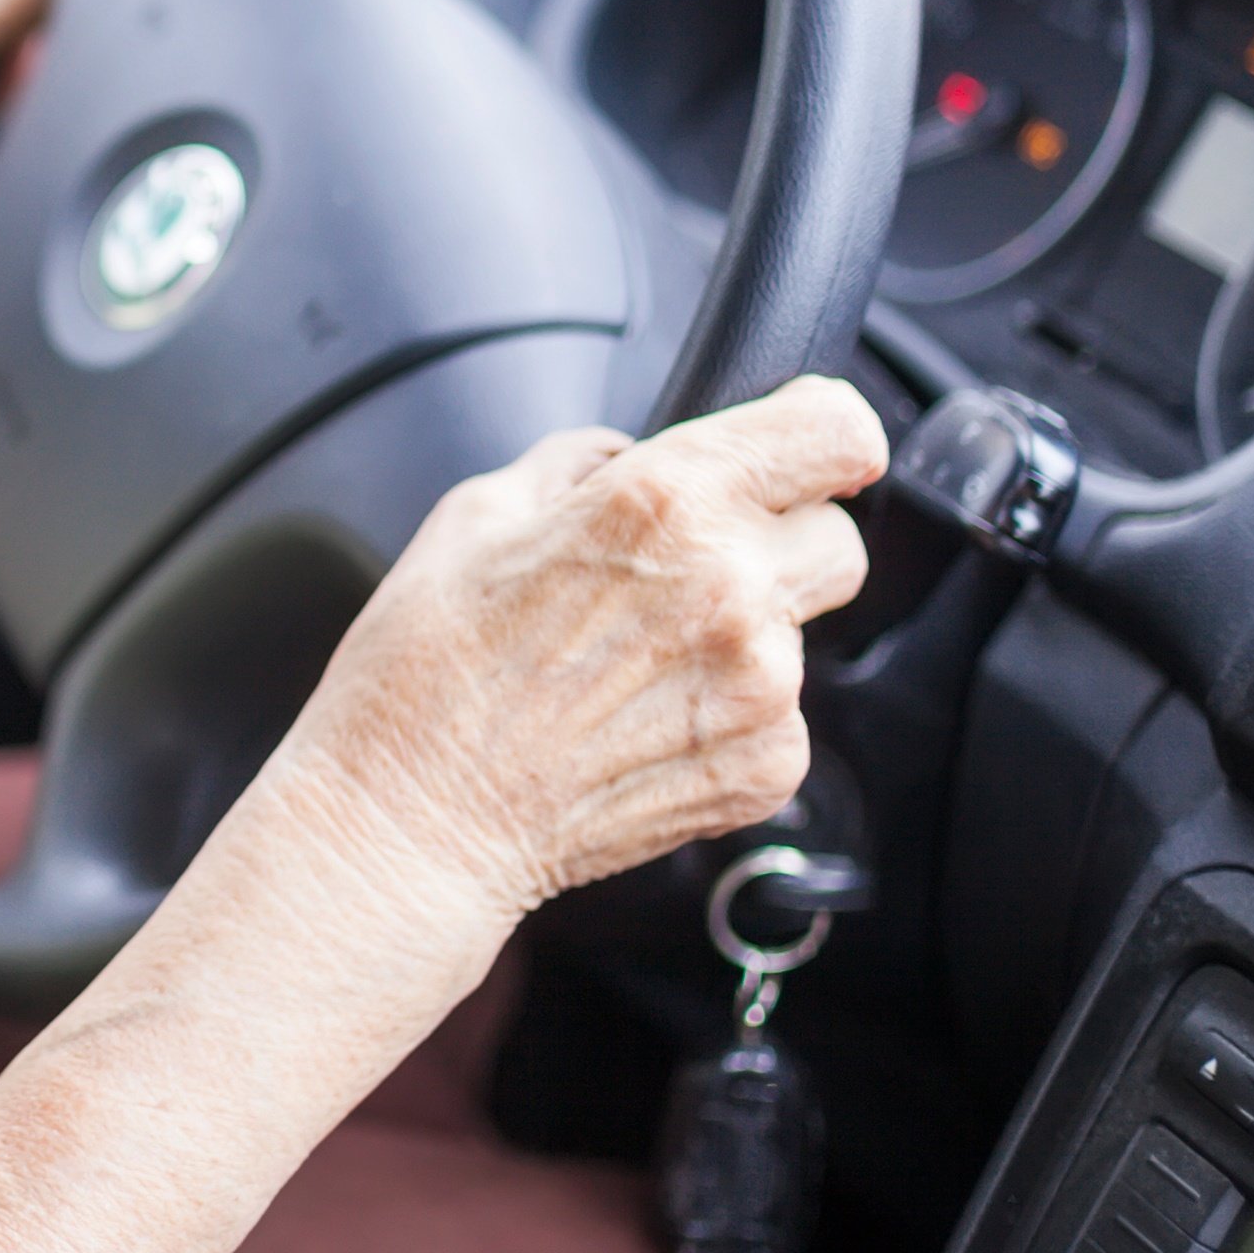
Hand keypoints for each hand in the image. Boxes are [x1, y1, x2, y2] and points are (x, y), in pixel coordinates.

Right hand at [270, 375, 890, 926]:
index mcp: (664, 503)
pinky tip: (639, 722)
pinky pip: (784, 712)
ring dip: (744, 632)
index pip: (836, 431)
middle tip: (686, 570)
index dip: (821, 430)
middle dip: (776, 540)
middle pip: (838, 534)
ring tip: (632, 664)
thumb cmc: (425, 673)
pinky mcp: (768, 767)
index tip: (798, 448)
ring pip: (803, 629)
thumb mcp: (475, 513)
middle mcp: (731, 589)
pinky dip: (728, 711)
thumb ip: (580, 464)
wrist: (415, 822)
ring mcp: (761, 688)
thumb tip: (629, 456)